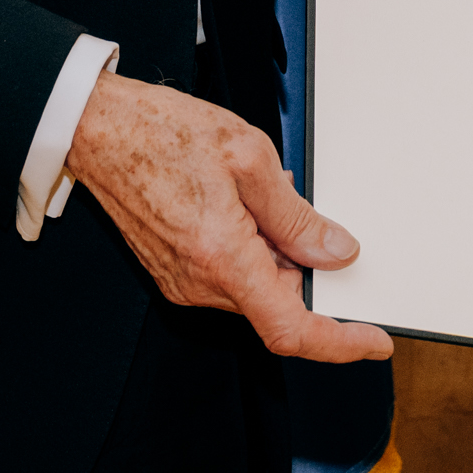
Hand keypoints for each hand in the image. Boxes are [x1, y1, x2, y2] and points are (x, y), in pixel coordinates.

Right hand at [65, 72, 391, 362]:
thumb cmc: (161, 132)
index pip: (291, 328)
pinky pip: (228, 277)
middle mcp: (198, 282)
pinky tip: (236, 203)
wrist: (98, 130)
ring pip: (253, 288)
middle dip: (301, 265)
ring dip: (272, 252)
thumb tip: (335, 251)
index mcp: (222, 257)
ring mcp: (181, 282)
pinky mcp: (173, 273)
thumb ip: (296, 215)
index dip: (340, 342)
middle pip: (276, 302)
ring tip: (255, 192)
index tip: (373, 340)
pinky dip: (248, 249)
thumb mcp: (249, 156)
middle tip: (300, 208)